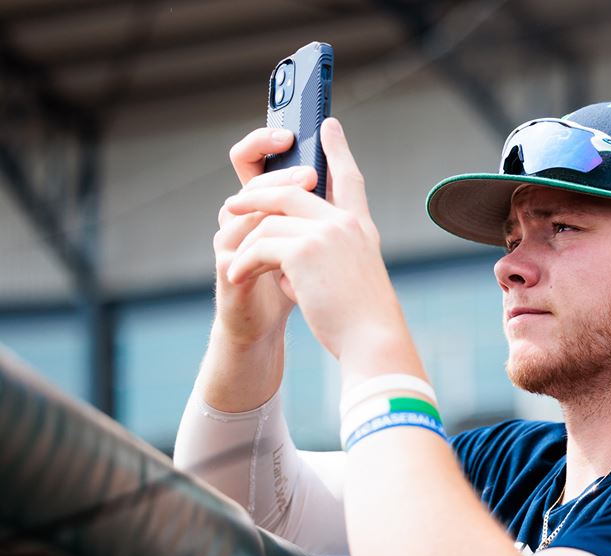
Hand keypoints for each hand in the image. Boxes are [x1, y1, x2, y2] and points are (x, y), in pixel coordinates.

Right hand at [212, 129, 306, 347]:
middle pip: (252, 180)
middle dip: (282, 174)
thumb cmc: (296, 282)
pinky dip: (267, 244)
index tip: (292, 133)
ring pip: (246, 211)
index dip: (264, 141)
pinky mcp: (228, 269)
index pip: (253, 159)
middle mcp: (240, 217)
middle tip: (310, 174)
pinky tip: (290, 244)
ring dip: (275, 204)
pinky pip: (242, 248)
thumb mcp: (314, 240)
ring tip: (304, 203)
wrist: (273, 329)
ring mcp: (229, 241)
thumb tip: (342, 162)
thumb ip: (321, 206)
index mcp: (260, 205)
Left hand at [224, 118, 404, 364]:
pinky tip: (237, 277)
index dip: (338, 150)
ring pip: (270, 220)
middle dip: (258, 194)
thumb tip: (289, 252)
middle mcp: (346, 222)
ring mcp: (326, 232)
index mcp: (361, 228)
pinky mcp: (305, 250)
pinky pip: (260, 244)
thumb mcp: (353, 277)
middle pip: (293, 190)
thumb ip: (329, 255)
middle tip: (234, 204)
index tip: (329, 127)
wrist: (372, 339)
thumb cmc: (362, 319)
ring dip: (248, 245)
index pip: (349, 179)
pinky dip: (244, 262)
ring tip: (237, 266)